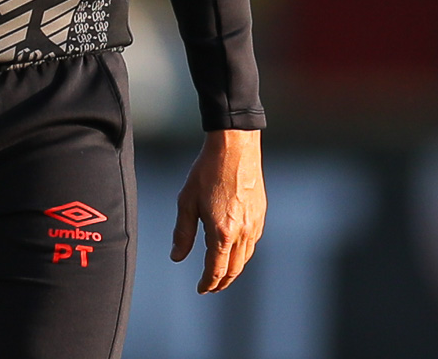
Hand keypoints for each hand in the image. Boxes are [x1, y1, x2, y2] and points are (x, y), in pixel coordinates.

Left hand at [171, 128, 264, 292]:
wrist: (235, 147)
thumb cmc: (207, 171)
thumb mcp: (186, 202)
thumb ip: (182, 233)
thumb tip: (177, 257)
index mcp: (222, 232)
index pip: (216, 269)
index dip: (208, 283)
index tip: (201, 289)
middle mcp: (242, 232)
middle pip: (234, 269)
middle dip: (222, 282)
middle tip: (212, 288)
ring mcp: (254, 223)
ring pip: (246, 257)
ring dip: (234, 269)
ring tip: (223, 273)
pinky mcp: (260, 214)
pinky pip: (253, 242)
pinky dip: (244, 253)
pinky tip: (235, 250)